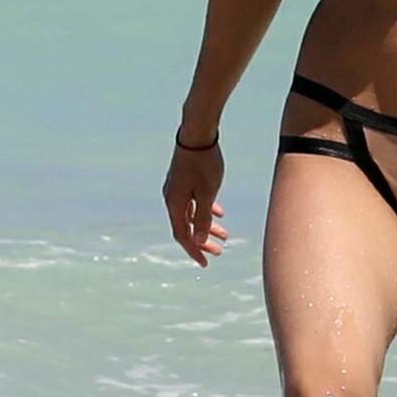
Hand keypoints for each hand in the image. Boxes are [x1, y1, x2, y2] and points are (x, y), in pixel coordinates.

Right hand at [162, 141, 228, 267]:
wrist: (197, 133)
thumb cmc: (203, 163)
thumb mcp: (206, 193)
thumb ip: (203, 217)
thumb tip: (200, 240)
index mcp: (174, 204)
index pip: (183, 235)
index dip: (194, 251)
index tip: (206, 263)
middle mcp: (172, 198)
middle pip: (187, 227)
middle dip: (203, 241)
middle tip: (219, 252)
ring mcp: (177, 188)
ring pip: (192, 214)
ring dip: (207, 226)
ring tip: (225, 235)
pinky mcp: (184, 179)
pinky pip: (193, 201)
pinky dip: (205, 210)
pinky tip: (219, 213)